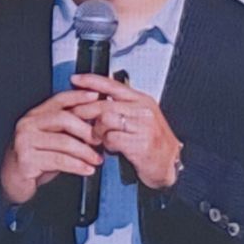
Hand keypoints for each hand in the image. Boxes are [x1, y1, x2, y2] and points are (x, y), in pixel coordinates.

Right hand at [0, 90, 103, 205]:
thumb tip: (95, 123)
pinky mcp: (26, 159)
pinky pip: (59, 160)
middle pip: (63, 118)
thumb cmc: (34, 160)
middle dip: (86, 130)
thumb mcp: (52, 140)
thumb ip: (67, 130)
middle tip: (100, 139)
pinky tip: (86, 169)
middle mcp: (28, 125)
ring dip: (85, 152)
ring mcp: (25, 141)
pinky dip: (77, 165)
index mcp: (35, 116)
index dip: (78, 96)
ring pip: (63, 141)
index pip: (59, 100)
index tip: (96, 97)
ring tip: (97, 159)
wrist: (12, 181)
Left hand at [70, 73, 181, 190]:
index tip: (75, 80)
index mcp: (141, 100)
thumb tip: (93, 99)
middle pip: (103, 104)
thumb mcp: (139, 117)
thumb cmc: (152, 141)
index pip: (112, 84)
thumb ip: (121, 106)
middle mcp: (143, 110)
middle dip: (84, 111)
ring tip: (100, 138)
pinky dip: (107, 145)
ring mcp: (143, 126)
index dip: (91, 81)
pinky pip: (112, 139)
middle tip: (74, 117)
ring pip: (105, 120)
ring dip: (97, 131)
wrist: (169, 163)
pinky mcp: (140, 143)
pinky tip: (113, 148)